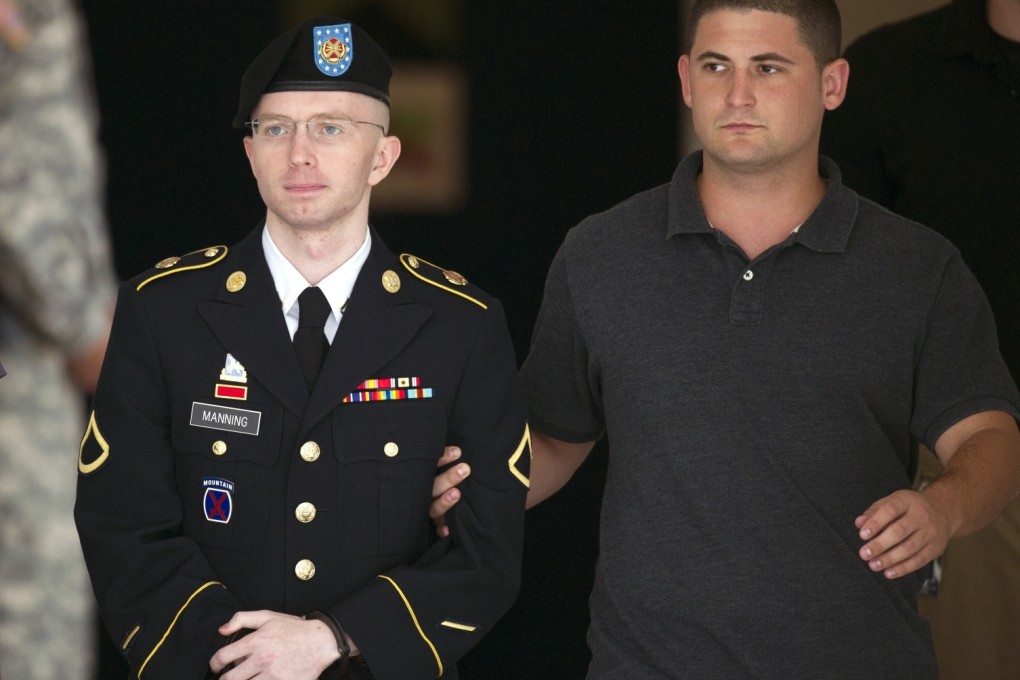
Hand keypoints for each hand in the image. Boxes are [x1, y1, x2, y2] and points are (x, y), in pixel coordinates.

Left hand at [209, 610, 343, 678]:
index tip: (216, 667)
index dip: (214, 664)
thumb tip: (221, 629)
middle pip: (229, 679)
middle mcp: (261, 659)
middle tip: (230, 678)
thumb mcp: (268, 616)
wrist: (321, 642)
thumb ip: (242, 619)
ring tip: (245, 679)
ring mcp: (272, 674)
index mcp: (255, 641)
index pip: (222, 657)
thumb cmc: (294, 629)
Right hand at [430, 446, 469, 537]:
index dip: (443, 458)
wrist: (415, 506)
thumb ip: (444, 460)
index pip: (432, 466)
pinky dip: (441, 529)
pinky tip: (447, 530)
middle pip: (434, 487)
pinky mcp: (433, 525)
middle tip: (465, 469)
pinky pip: (436, 529)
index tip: (457, 452)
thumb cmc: (442, 477)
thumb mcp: (440, 467)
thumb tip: (459, 449)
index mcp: (425, 477)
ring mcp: (427, 510)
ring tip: (457, 493)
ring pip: (434, 508)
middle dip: (449, 478)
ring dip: (445, 501)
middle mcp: (424, 493)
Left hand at [855, 489, 951, 578]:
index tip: (862, 535)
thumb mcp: (891, 502)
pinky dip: (903, 568)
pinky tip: (888, 573)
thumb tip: (859, 524)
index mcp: (907, 500)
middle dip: (880, 544)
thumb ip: (873, 512)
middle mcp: (921, 515)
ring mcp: (931, 532)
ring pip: (909, 548)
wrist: (941, 513)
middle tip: (864, 554)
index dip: (876, 523)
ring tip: (873, 565)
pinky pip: (919, 560)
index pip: (890, 510)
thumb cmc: (907, 509)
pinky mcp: (936, 548)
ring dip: (889, 559)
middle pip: (900, 531)